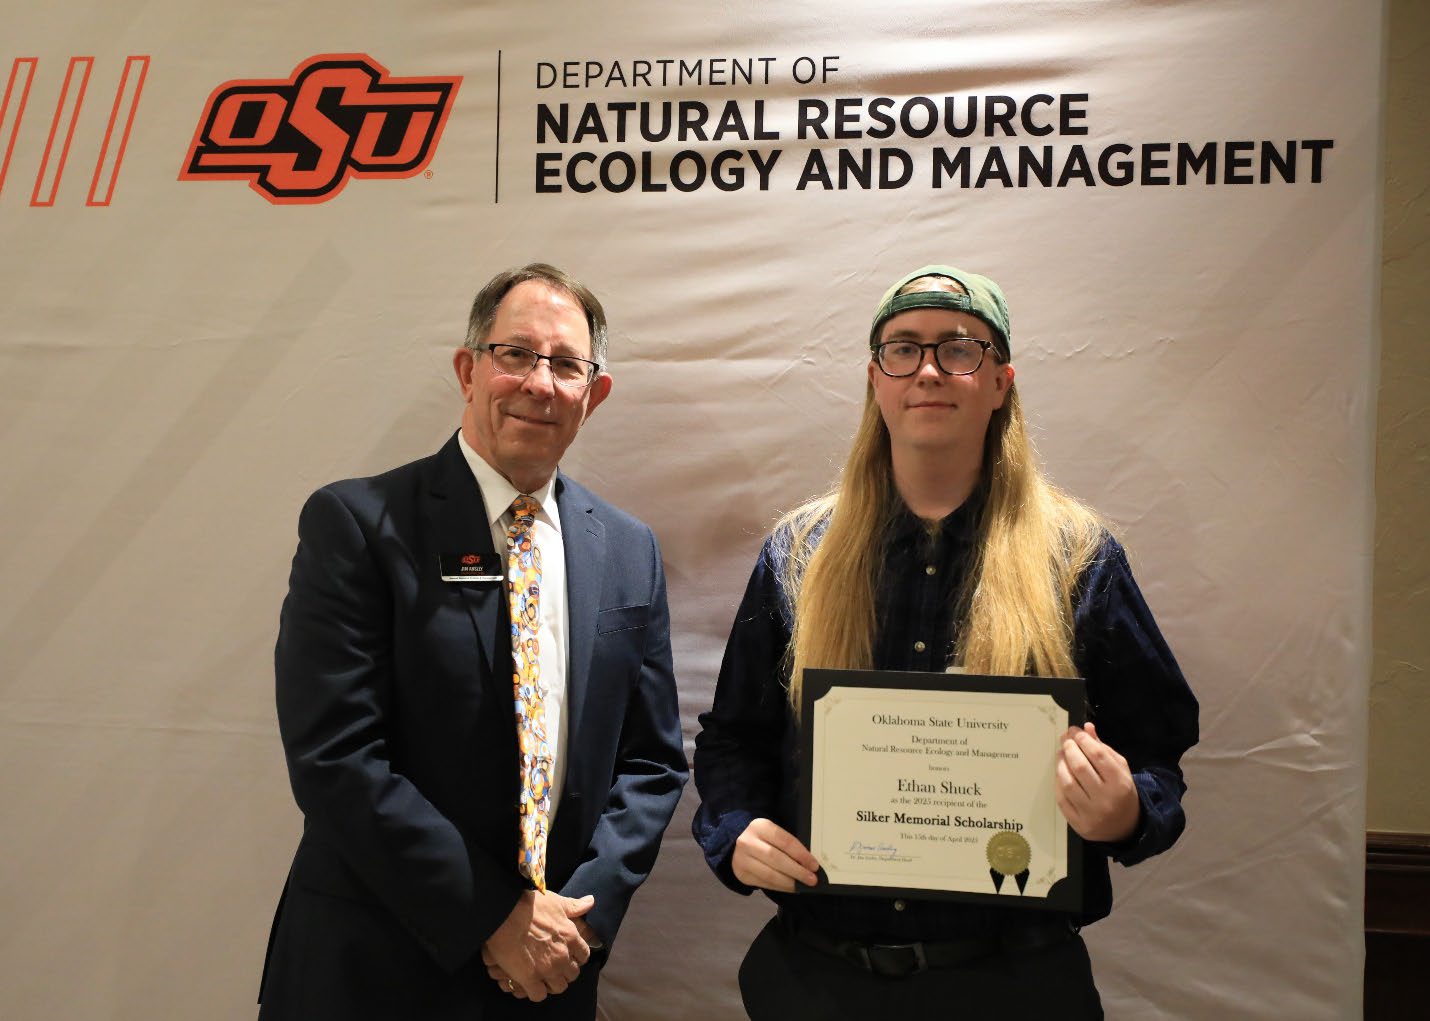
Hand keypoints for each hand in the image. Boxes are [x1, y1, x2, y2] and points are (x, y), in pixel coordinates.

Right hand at [481, 891, 593, 1000]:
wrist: (504, 913)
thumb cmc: (529, 905)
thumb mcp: (556, 901)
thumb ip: (574, 906)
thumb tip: (590, 901)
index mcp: (570, 937)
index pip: (583, 955)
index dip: (576, 958)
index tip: (569, 956)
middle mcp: (562, 955)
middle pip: (572, 974)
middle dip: (565, 972)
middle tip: (554, 968)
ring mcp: (547, 969)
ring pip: (558, 987)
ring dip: (551, 984)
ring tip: (542, 978)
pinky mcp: (530, 979)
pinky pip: (539, 995)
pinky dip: (535, 992)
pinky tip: (529, 984)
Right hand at [732, 818, 819, 891]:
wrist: (737, 845)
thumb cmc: (764, 839)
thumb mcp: (773, 834)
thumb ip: (788, 845)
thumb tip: (810, 864)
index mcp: (760, 826)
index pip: (784, 841)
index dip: (801, 854)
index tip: (814, 865)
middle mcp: (748, 842)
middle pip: (776, 858)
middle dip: (797, 871)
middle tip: (812, 879)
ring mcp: (742, 859)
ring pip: (769, 874)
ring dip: (789, 882)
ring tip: (802, 886)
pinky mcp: (742, 874)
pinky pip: (764, 883)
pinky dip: (780, 887)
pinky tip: (791, 888)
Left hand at [1055, 722, 1140, 842]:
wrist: (1126, 828)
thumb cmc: (1121, 792)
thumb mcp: (1120, 769)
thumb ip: (1103, 748)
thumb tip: (1086, 728)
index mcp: (1120, 783)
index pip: (1098, 755)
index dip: (1083, 740)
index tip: (1075, 731)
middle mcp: (1106, 799)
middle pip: (1080, 767)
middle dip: (1069, 748)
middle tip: (1065, 740)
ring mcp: (1091, 813)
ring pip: (1067, 782)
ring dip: (1060, 764)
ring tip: (1061, 754)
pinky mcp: (1078, 824)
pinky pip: (1061, 798)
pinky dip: (1058, 782)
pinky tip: (1060, 773)